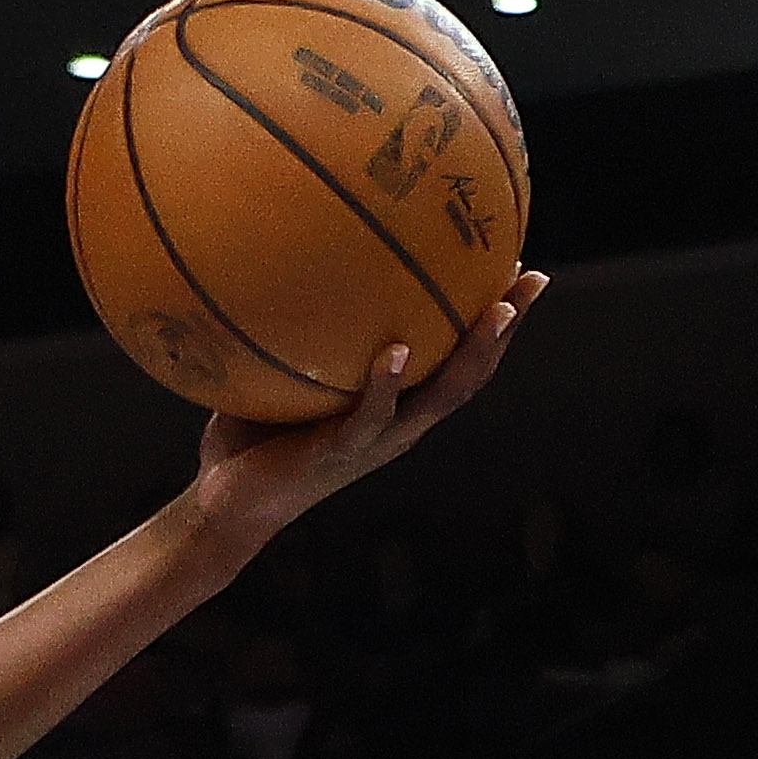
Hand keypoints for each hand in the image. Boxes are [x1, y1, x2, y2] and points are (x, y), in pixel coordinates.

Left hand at [185, 270, 547, 551]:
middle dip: (507, 326)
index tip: (518, 265)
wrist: (223, 503)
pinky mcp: (338, 453)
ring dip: (473, 353)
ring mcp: (374, 440)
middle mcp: (398, 422)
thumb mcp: (280, 373)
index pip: (456, 356)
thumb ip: (296, 329)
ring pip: (441, 396)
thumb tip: (288, 254)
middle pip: (471, 371)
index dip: (493, 318)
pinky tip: (394, 354)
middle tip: (533, 279)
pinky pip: (369, 417)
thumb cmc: (250, 435)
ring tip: (497, 310)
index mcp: (395, 403)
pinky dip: (385, 386)